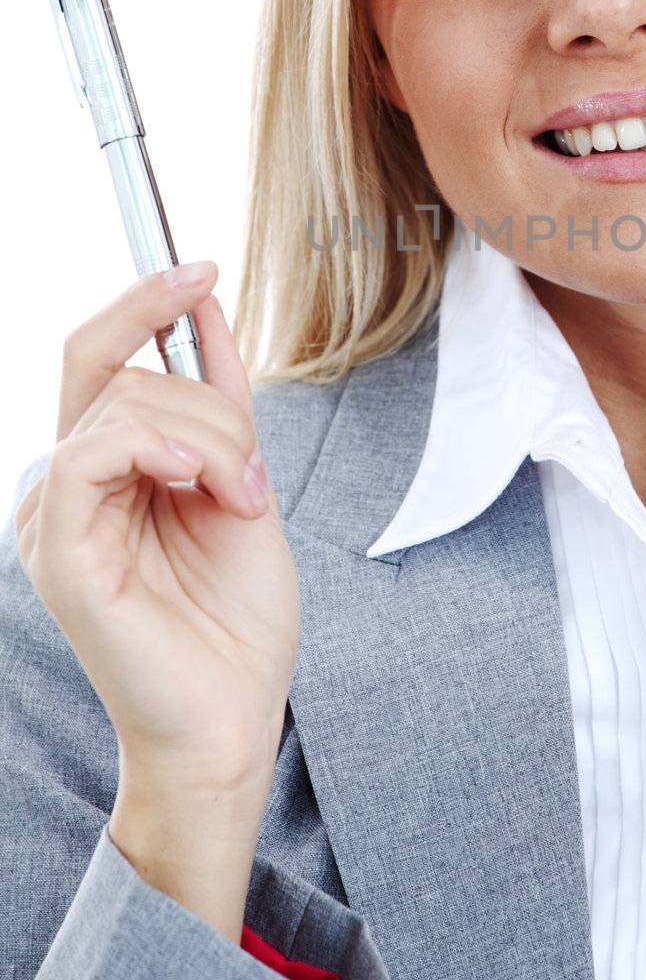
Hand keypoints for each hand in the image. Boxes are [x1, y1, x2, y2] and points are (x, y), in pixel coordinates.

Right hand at [14, 262, 300, 791]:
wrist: (236, 713)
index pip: (100, 354)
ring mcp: (57, 518)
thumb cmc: (236, 615)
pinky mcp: (62, 553)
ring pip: (127, 402)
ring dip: (214, 437)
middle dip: (210, 395)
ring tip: (245, 500)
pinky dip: (163, 448)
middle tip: (254, 475)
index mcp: (105, 468)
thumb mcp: (242, 480)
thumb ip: (219, 402)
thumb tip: (206, 308)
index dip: (144, 299)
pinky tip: (202, 482)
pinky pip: (92, 451)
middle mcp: (68, 486)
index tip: (204, 266)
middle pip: (118, 366)